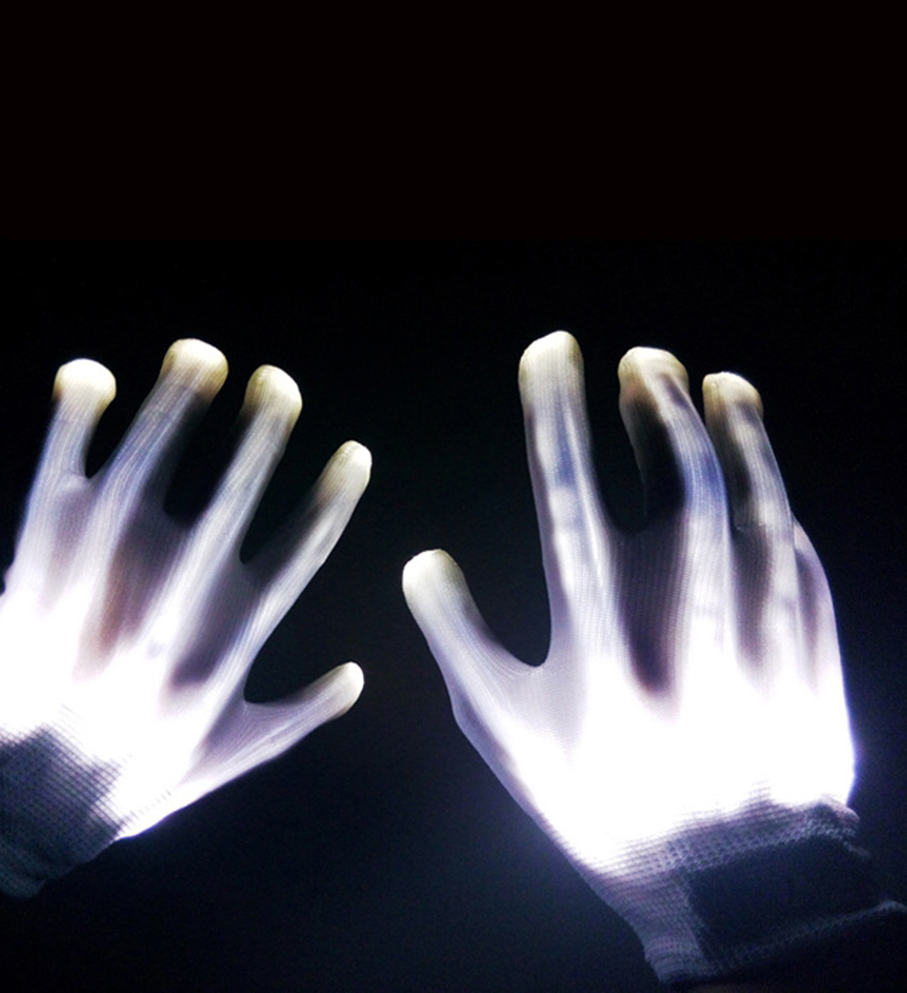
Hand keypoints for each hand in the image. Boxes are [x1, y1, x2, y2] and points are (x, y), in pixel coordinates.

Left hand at [0, 340, 369, 897]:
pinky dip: (68, 425)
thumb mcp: (230, 756)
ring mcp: (99, 584)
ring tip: (201, 355)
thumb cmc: (136, 774)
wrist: (16, 802)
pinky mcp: (34, 566)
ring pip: (141, 477)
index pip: (295, 558)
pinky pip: (52, 481)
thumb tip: (362, 677)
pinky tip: (90, 374)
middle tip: (279, 383)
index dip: (330, 501)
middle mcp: (168, 608)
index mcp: (224, 645)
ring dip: (173, 412)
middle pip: (225, 505)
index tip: (355, 452)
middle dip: (258, 438)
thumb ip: (300, 716)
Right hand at [404, 332, 896, 985]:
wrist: (732, 888)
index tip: (548, 350)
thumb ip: (458, 648)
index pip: (570, 510)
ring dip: (736, 436)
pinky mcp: (815, 660)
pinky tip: (758, 468)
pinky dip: (777, 503)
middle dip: (655, 408)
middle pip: (680, 496)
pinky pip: (802, 564)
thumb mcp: (506, 741)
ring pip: (756, 514)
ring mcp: (762, 649)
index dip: (557, 419)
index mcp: (598, 659)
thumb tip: (422, 561)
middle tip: (639, 356)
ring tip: (712, 380)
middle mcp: (684, 644)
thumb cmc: (598, 804)